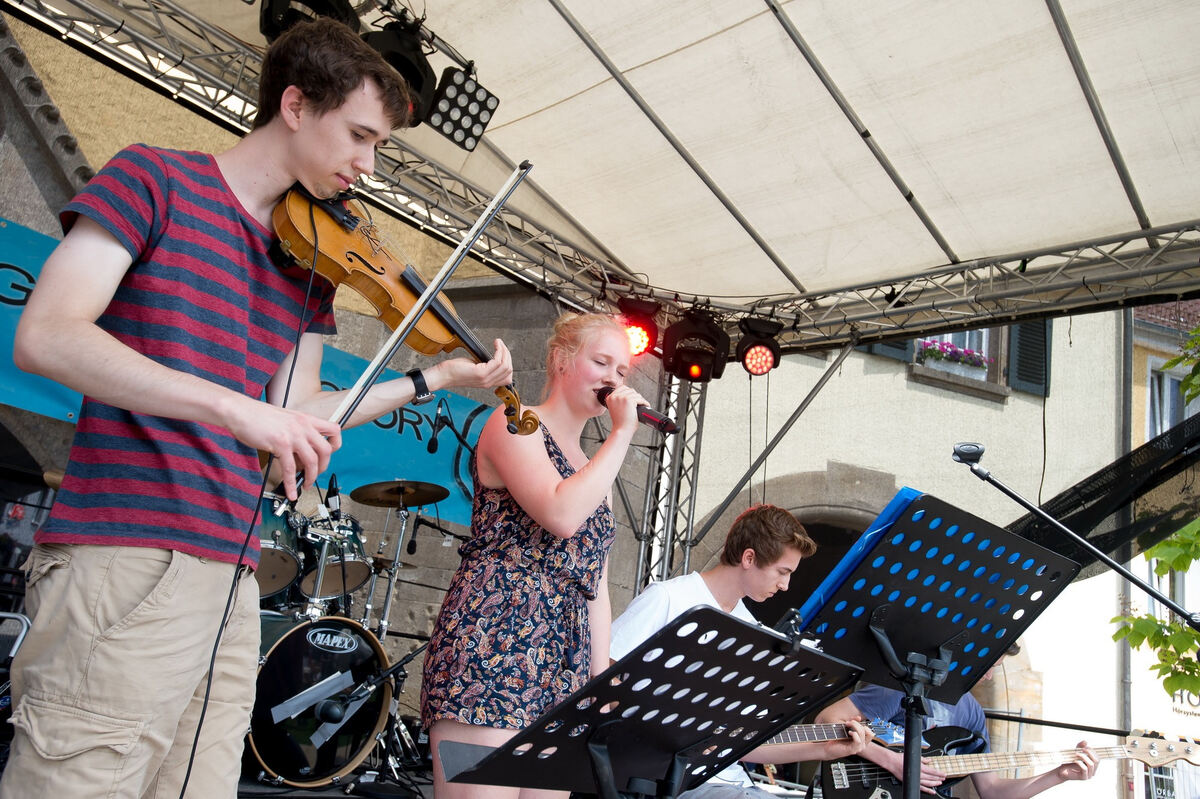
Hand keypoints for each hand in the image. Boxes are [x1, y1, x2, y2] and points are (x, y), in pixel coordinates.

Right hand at [223, 396, 340, 499]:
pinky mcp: (280, 444)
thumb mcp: (286, 419)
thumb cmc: (258, 416)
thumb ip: (297, 432)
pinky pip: (290, 468)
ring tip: (305, 485)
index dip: (335, 444)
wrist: (239, 411)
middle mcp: (303, 425)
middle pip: (326, 450)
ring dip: (311, 477)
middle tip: (315, 474)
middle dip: (323, 467)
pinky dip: (292, 483)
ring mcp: (293, 435)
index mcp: (306, 419)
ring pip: (312, 461)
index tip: (329, 455)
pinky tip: (291, 491)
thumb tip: (302, 452)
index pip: (334, 429)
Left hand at [430, 339, 512, 390]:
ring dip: (504, 351)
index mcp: (488, 382)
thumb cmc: (455, 370)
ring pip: (505, 365)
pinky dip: (499, 351)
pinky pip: (497, 362)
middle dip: (507, 355)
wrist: (443, 375)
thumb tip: (493, 356)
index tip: (503, 352)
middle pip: (508, 370)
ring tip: (499, 343)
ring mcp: (485, 379)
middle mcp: (488, 383)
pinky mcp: (480, 373)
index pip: (507, 376)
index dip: (508, 362)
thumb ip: (485, 365)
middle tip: (501, 345)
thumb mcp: (474, 367)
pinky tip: (496, 345)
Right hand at [597, 384, 646, 433]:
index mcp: (610, 398)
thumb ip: (619, 401)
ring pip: (636, 394)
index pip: (622, 388)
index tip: (634, 396)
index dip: (629, 392)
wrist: (621, 430)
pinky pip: (640, 399)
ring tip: (642, 404)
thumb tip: (630, 395)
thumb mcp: (616, 409)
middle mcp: (614, 396)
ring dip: (640, 399)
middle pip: (630, 390)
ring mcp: (621, 397)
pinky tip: (646, 405)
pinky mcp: (629, 400)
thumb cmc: (620, 423)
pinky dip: (645, 402)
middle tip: (639, 402)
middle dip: (636, 396)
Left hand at [822, 719, 872, 758]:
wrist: (829, 748)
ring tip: (847, 725)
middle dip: (857, 723)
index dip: (864, 725)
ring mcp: (858, 748)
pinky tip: (849, 733)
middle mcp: (862, 745)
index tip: (853, 721)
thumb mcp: (846, 729)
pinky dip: (854, 734)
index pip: (871, 733)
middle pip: (867, 731)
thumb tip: (859, 717)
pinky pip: (858, 741)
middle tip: (848, 723)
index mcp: (862, 741)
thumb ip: (853, 723)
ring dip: (854, 726)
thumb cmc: (838, 739)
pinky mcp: (853, 750)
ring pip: (862, 734)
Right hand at [875, 744, 945, 794]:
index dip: (939, 773)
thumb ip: (923, 759)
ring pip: (927, 783)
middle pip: (930, 778)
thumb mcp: (913, 756)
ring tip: (939, 783)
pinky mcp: (911, 782)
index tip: (944, 774)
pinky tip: (932, 791)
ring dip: (934, 784)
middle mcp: (917, 774)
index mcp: (919, 767)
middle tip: (943, 778)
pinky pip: (921, 788)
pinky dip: (927, 790)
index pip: (932, 771)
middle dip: (938, 778)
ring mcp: (914, 779)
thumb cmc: (900, 758)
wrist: (892, 762)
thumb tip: (929, 760)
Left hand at [1056, 741, 1097, 781]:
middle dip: (1090, 753)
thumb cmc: (1070, 762)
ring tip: (1076, 753)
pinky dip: (1080, 763)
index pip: (1098, 758)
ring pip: (1091, 764)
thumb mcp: (1075, 753)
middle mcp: (1093, 771)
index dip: (1092, 751)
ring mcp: (1089, 775)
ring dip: (1084, 757)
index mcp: (1093, 766)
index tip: (1084, 747)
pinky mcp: (1083, 777)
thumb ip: (1080, 747)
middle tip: (1082, 749)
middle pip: (1097, 761)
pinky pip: (1084, 769)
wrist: (1062, 771)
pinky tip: (1074, 760)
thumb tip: (1085, 741)